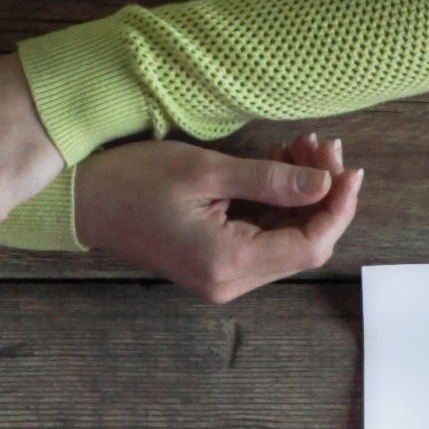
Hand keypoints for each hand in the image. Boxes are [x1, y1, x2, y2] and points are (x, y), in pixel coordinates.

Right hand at [75, 130, 364, 301]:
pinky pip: (263, 238)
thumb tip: (324, 183)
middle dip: (322, 196)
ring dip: (302, 197)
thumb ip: (271, 181)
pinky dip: (280, 204)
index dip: (337, 207)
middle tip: (324, 146)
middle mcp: (229, 281)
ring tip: (303, 147)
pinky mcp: (215, 264)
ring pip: (286, 240)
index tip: (349, 168)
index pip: (309, 245)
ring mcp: (222, 276)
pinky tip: (283, 165)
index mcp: (228, 263)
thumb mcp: (206, 171)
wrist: (79, 201)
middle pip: (303, 245)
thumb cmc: (131, 181)